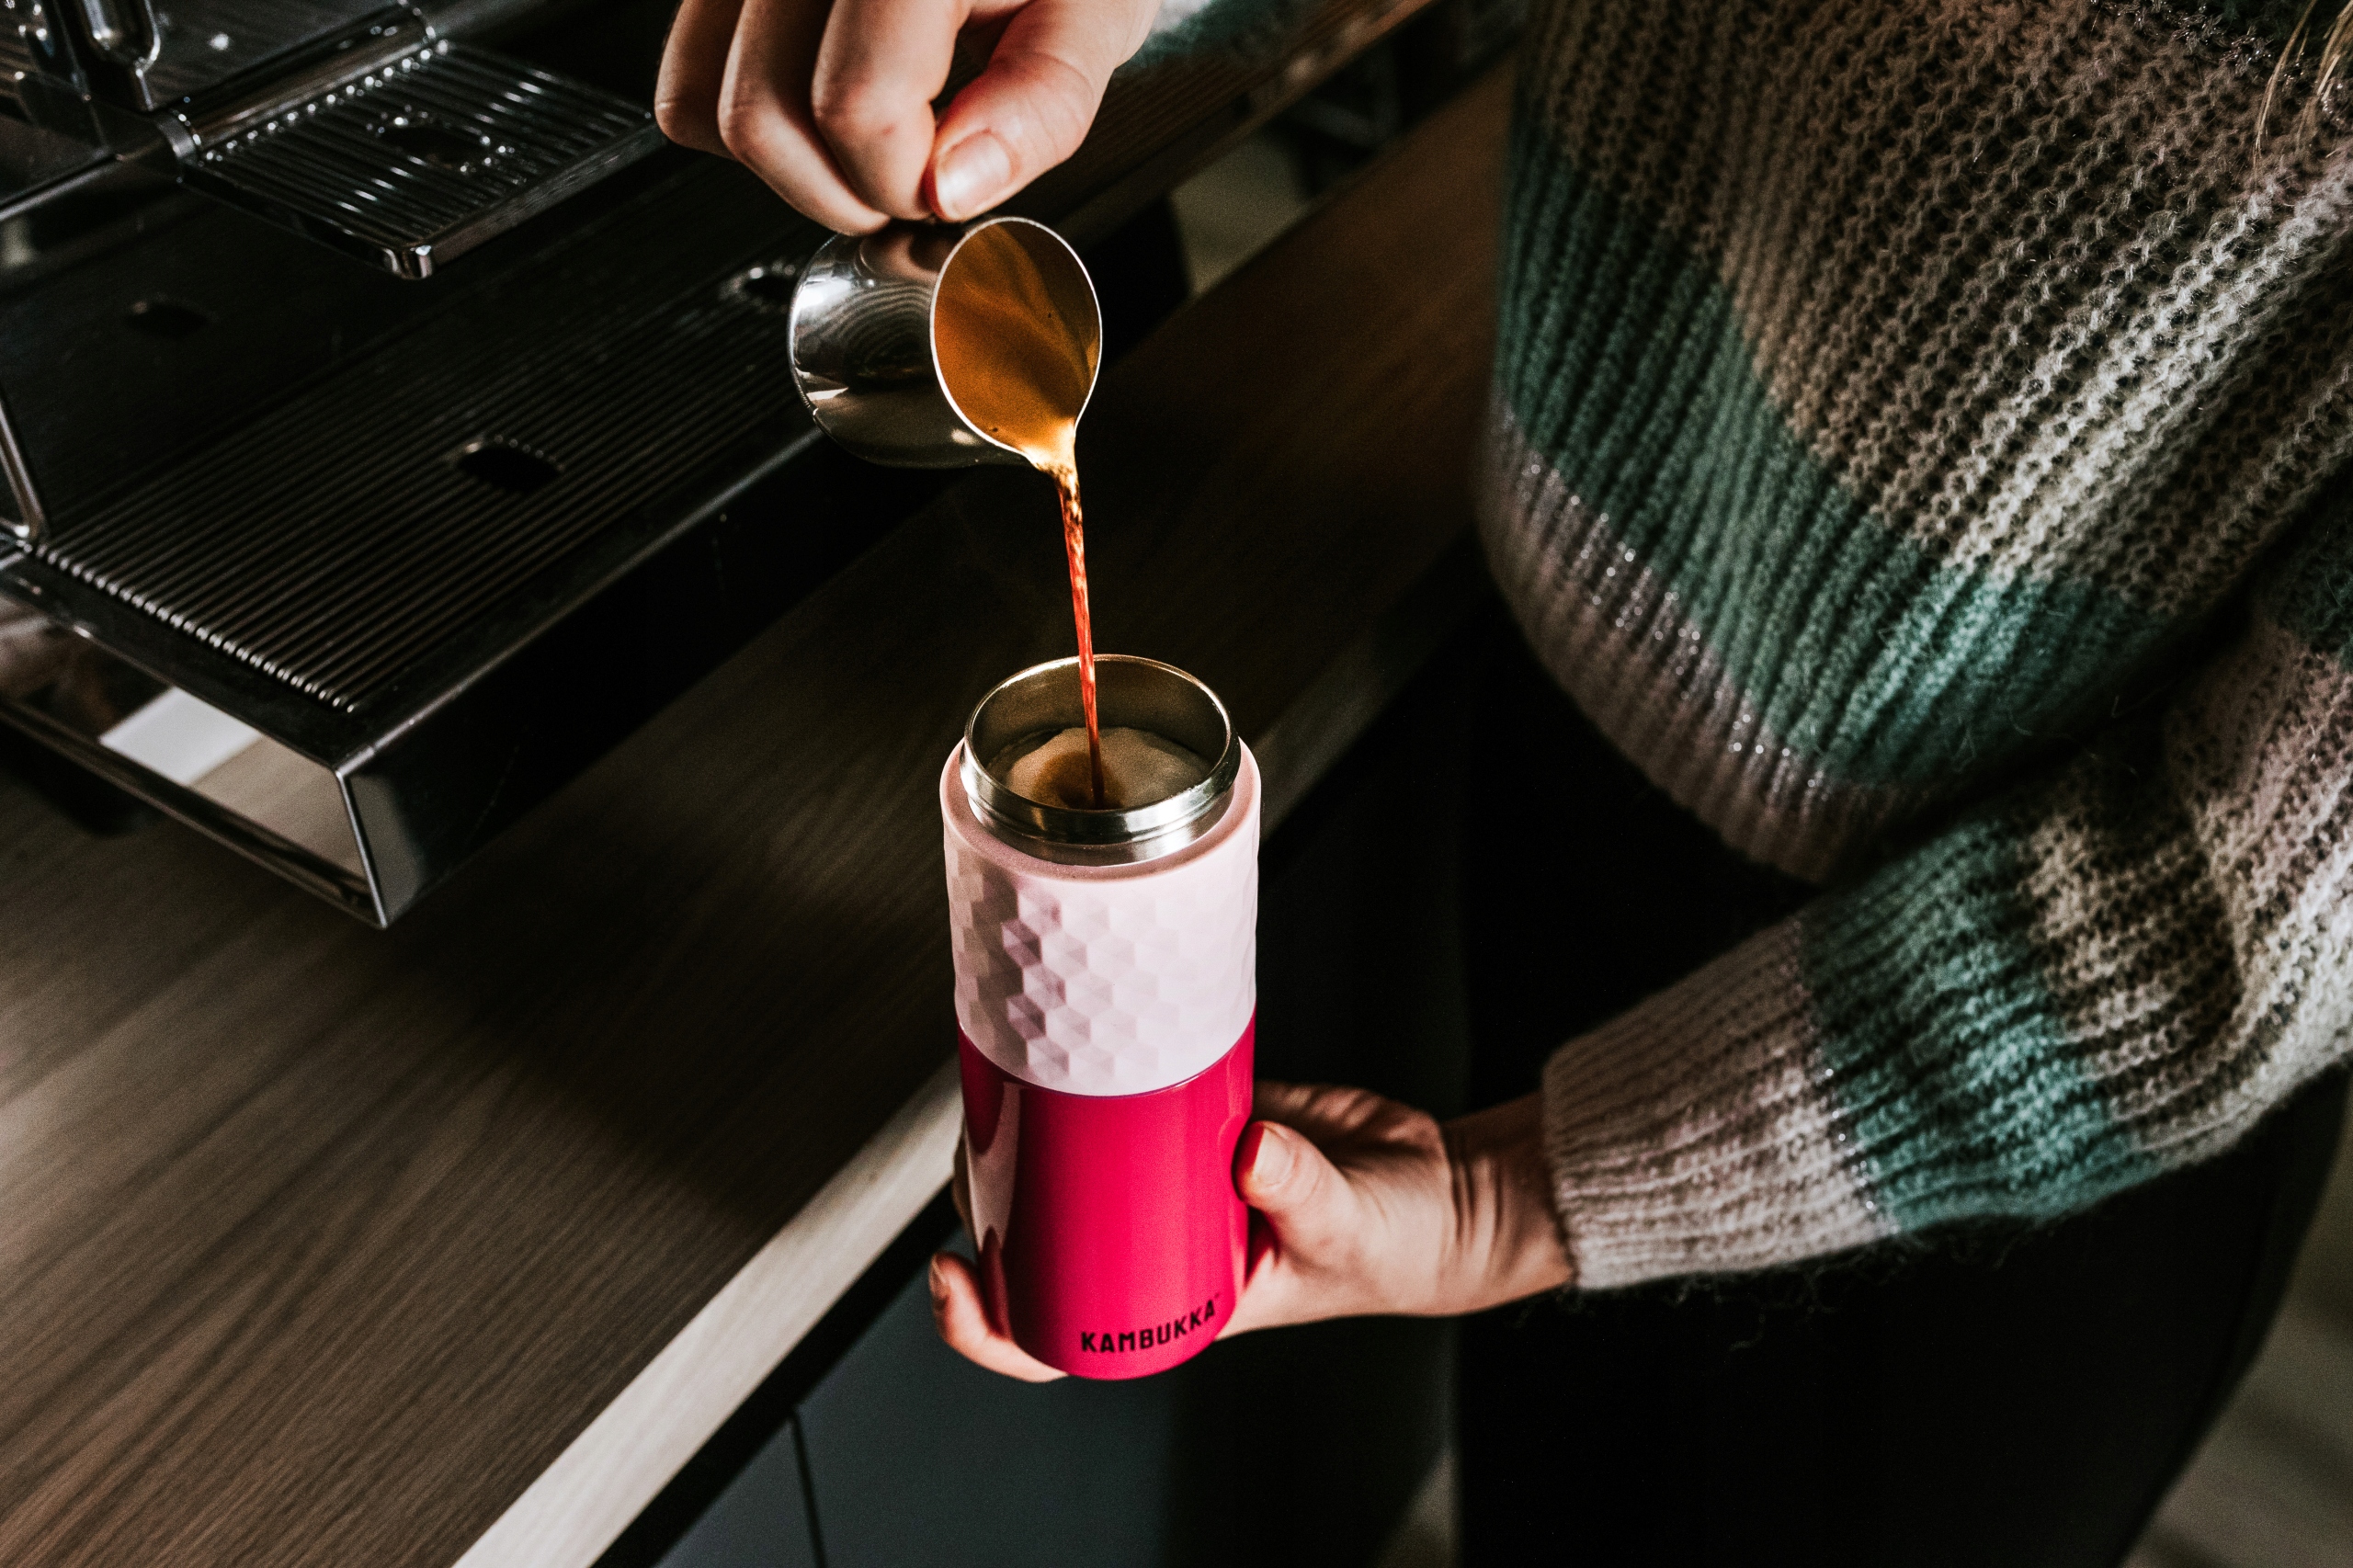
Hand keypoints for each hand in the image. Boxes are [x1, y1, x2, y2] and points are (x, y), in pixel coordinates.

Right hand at [655, 0, 1161, 231]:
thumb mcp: (1097, 15)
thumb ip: (1042, 102)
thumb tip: (954, 188)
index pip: (853, 103)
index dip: (904, 182)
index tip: (952, 183)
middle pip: (760, 115)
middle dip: (843, 188)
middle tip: (916, 175)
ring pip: (704, 104)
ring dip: (793, 163)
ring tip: (879, 140)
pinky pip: (688, 77)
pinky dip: (751, 123)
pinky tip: (830, 106)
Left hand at [929, 1082, 1573, 1380]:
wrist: (1439, 1190)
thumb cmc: (1395, 1245)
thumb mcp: (1346, 1229)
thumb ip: (1302, 1191)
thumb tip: (1249, 1150)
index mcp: (1173, 1302)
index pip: (1057, 1339)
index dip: (989, 1322)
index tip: (951, 1276)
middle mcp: (1157, 1245)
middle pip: (1039, 1244)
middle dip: (987, 1203)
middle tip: (969, 1146)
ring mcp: (1169, 1180)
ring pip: (1072, 1169)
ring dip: (1029, 1136)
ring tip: (998, 1088)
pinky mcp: (1193, 1118)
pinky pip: (1128, 1100)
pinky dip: (1099, 1078)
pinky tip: (1068, 1046)